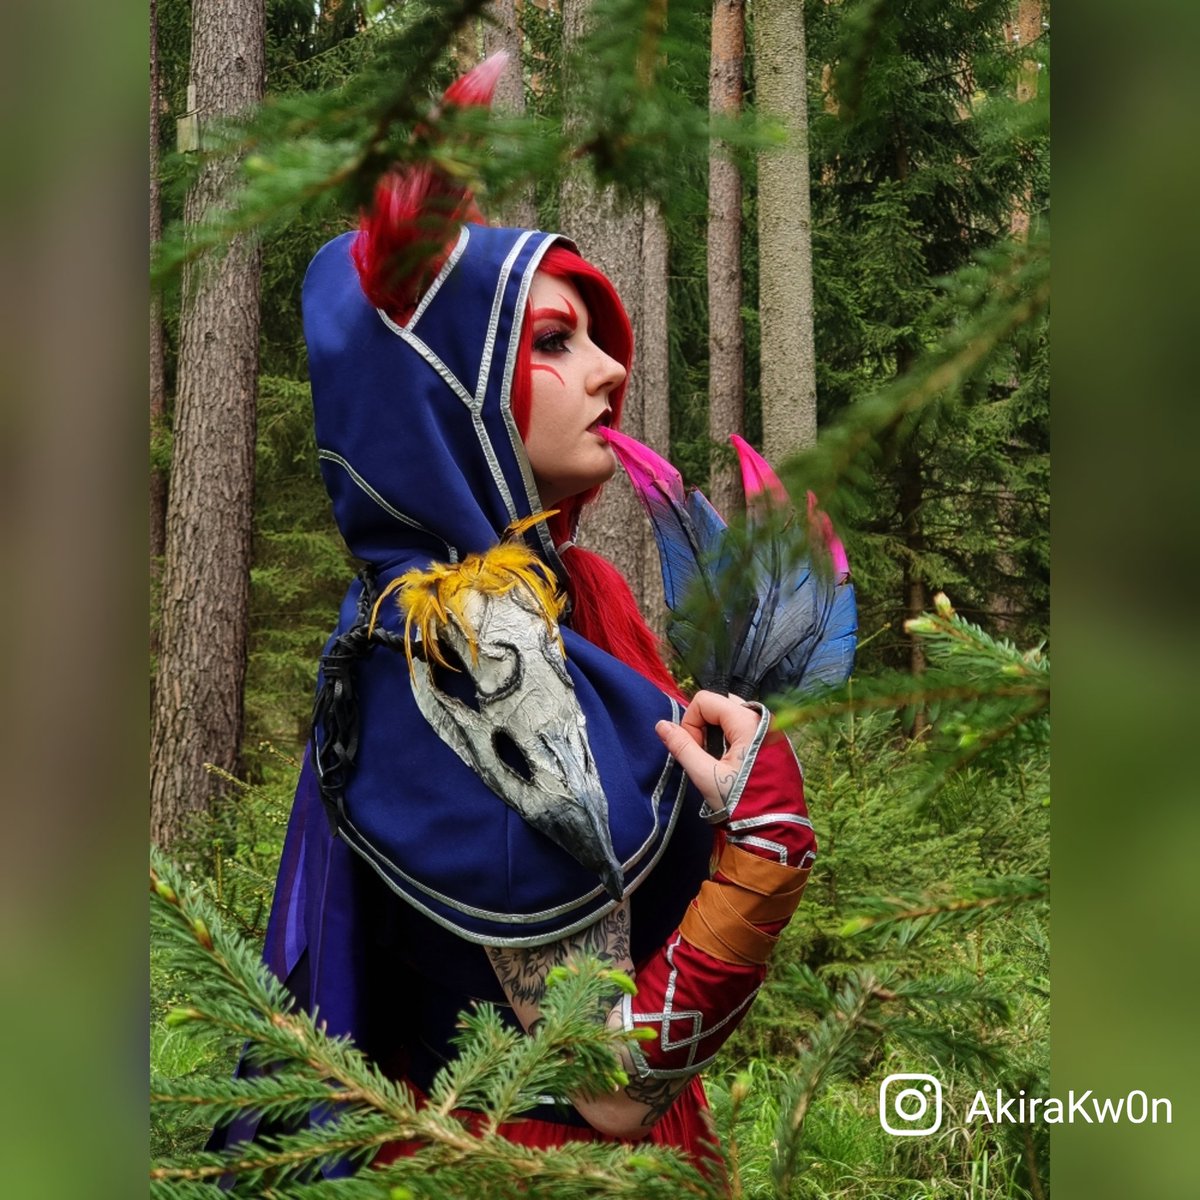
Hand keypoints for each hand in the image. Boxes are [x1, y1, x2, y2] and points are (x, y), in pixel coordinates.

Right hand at [655, 690, 764, 817]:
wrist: (776, 828)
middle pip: (719, 703)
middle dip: (705, 725)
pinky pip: (745, 725)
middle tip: (705, 754)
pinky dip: (732, 737)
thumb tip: (662, 725)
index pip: (705, 700)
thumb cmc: (742, 802)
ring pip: (732, 713)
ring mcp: (772, 728)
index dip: (691, 722)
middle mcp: (763, 717)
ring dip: (718, 731)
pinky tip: (733, 763)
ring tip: (719, 760)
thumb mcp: (706, 776)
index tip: (694, 750)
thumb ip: (682, 747)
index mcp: (747, 721)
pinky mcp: (774, 740)